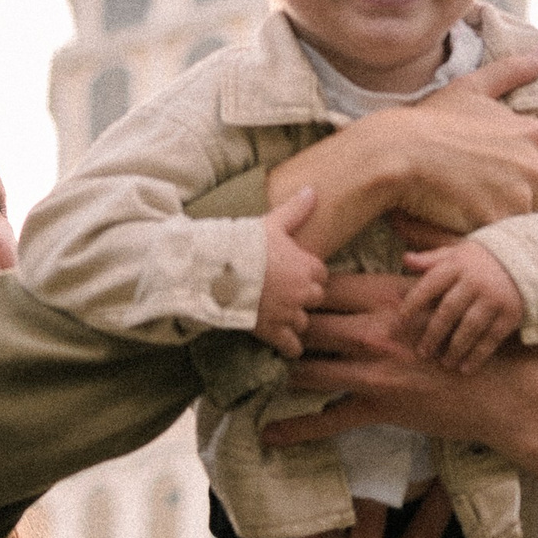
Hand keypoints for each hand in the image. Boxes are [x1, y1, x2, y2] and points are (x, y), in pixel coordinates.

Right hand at [253, 188, 326, 356]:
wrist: (215, 269)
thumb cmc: (243, 244)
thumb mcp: (271, 223)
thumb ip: (295, 210)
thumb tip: (312, 190)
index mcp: (307, 266)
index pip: (321, 275)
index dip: (308, 275)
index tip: (293, 274)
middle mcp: (303, 292)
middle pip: (316, 299)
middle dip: (303, 298)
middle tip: (285, 294)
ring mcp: (288, 314)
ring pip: (304, 323)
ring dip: (294, 321)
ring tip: (279, 316)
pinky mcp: (273, 331)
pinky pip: (292, 347)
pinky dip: (289, 347)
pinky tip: (283, 343)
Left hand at [263, 275, 537, 450]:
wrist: (513, 394)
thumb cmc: (485, 336)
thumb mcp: (460, 287)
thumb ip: (426, 253)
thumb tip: (401, 223)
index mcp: (392, 296)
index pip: (328, 285)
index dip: (295, 285)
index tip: (270, 285)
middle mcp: (376, 330)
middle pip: (307, 322)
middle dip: (276, 324)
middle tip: (246, 325)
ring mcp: (374, 371)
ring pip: (307, 368)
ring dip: (278, 368)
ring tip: (246, 370)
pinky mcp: (380, 408)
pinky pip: (327, 421)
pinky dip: (295, 428)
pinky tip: (268, 434)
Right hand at [382, 52, 537, 234]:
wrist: (395, 154)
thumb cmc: (430, 120)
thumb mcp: (471, 89)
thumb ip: (512, 72)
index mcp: (534, 136)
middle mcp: (534, 169)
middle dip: (521, 190)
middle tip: (485, 184)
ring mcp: (517, 200)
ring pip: (521, 215)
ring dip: (501, 213)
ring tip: (467, 200)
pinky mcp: (495, 225)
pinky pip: (498, 236)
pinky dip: (482, 230)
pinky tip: (458, 217)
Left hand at [397, 239, 524, 372]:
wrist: (527, 259)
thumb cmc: (480, 260)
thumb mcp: (456, 253)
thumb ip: (431, 259)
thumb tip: (405, 260)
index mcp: (457, 265)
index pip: (430, 285)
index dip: (413, 303)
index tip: (399, 321)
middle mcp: (475, 281)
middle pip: (449, 310)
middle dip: (433, 333)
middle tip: (421, 352)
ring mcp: (494, 298)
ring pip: (470, 327)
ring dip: (455, 348)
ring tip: (444, 363)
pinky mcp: (510, 314)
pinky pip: (491, 338)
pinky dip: (478, 355)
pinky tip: (465, 368)